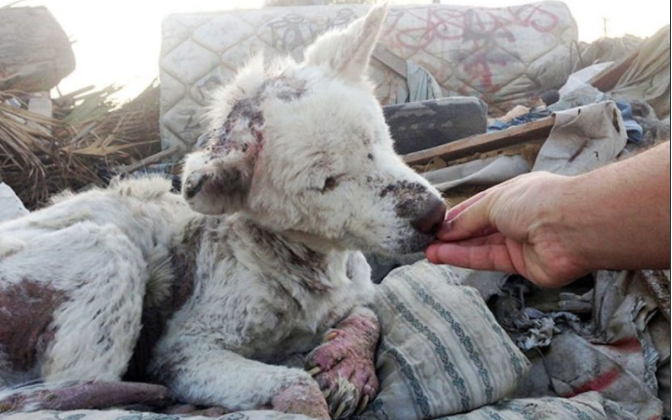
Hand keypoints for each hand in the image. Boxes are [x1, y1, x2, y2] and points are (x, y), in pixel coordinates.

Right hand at [426, 172, 588, 287]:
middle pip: (479, 228)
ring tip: (428, 252)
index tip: (436, 224)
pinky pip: (488, 261)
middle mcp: (516, 218)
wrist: (571, 227)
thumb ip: (468, 218)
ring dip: (454, 249)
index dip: (457, 216)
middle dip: (453, 234)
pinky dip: (465, 258)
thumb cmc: (536, 202)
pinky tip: (444, 256)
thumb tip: (446, 228)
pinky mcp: (521, 266)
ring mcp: (519, 242)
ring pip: (480, 247)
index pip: (479, 207)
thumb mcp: (494, 201)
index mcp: (513, 196)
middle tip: (427, 240)